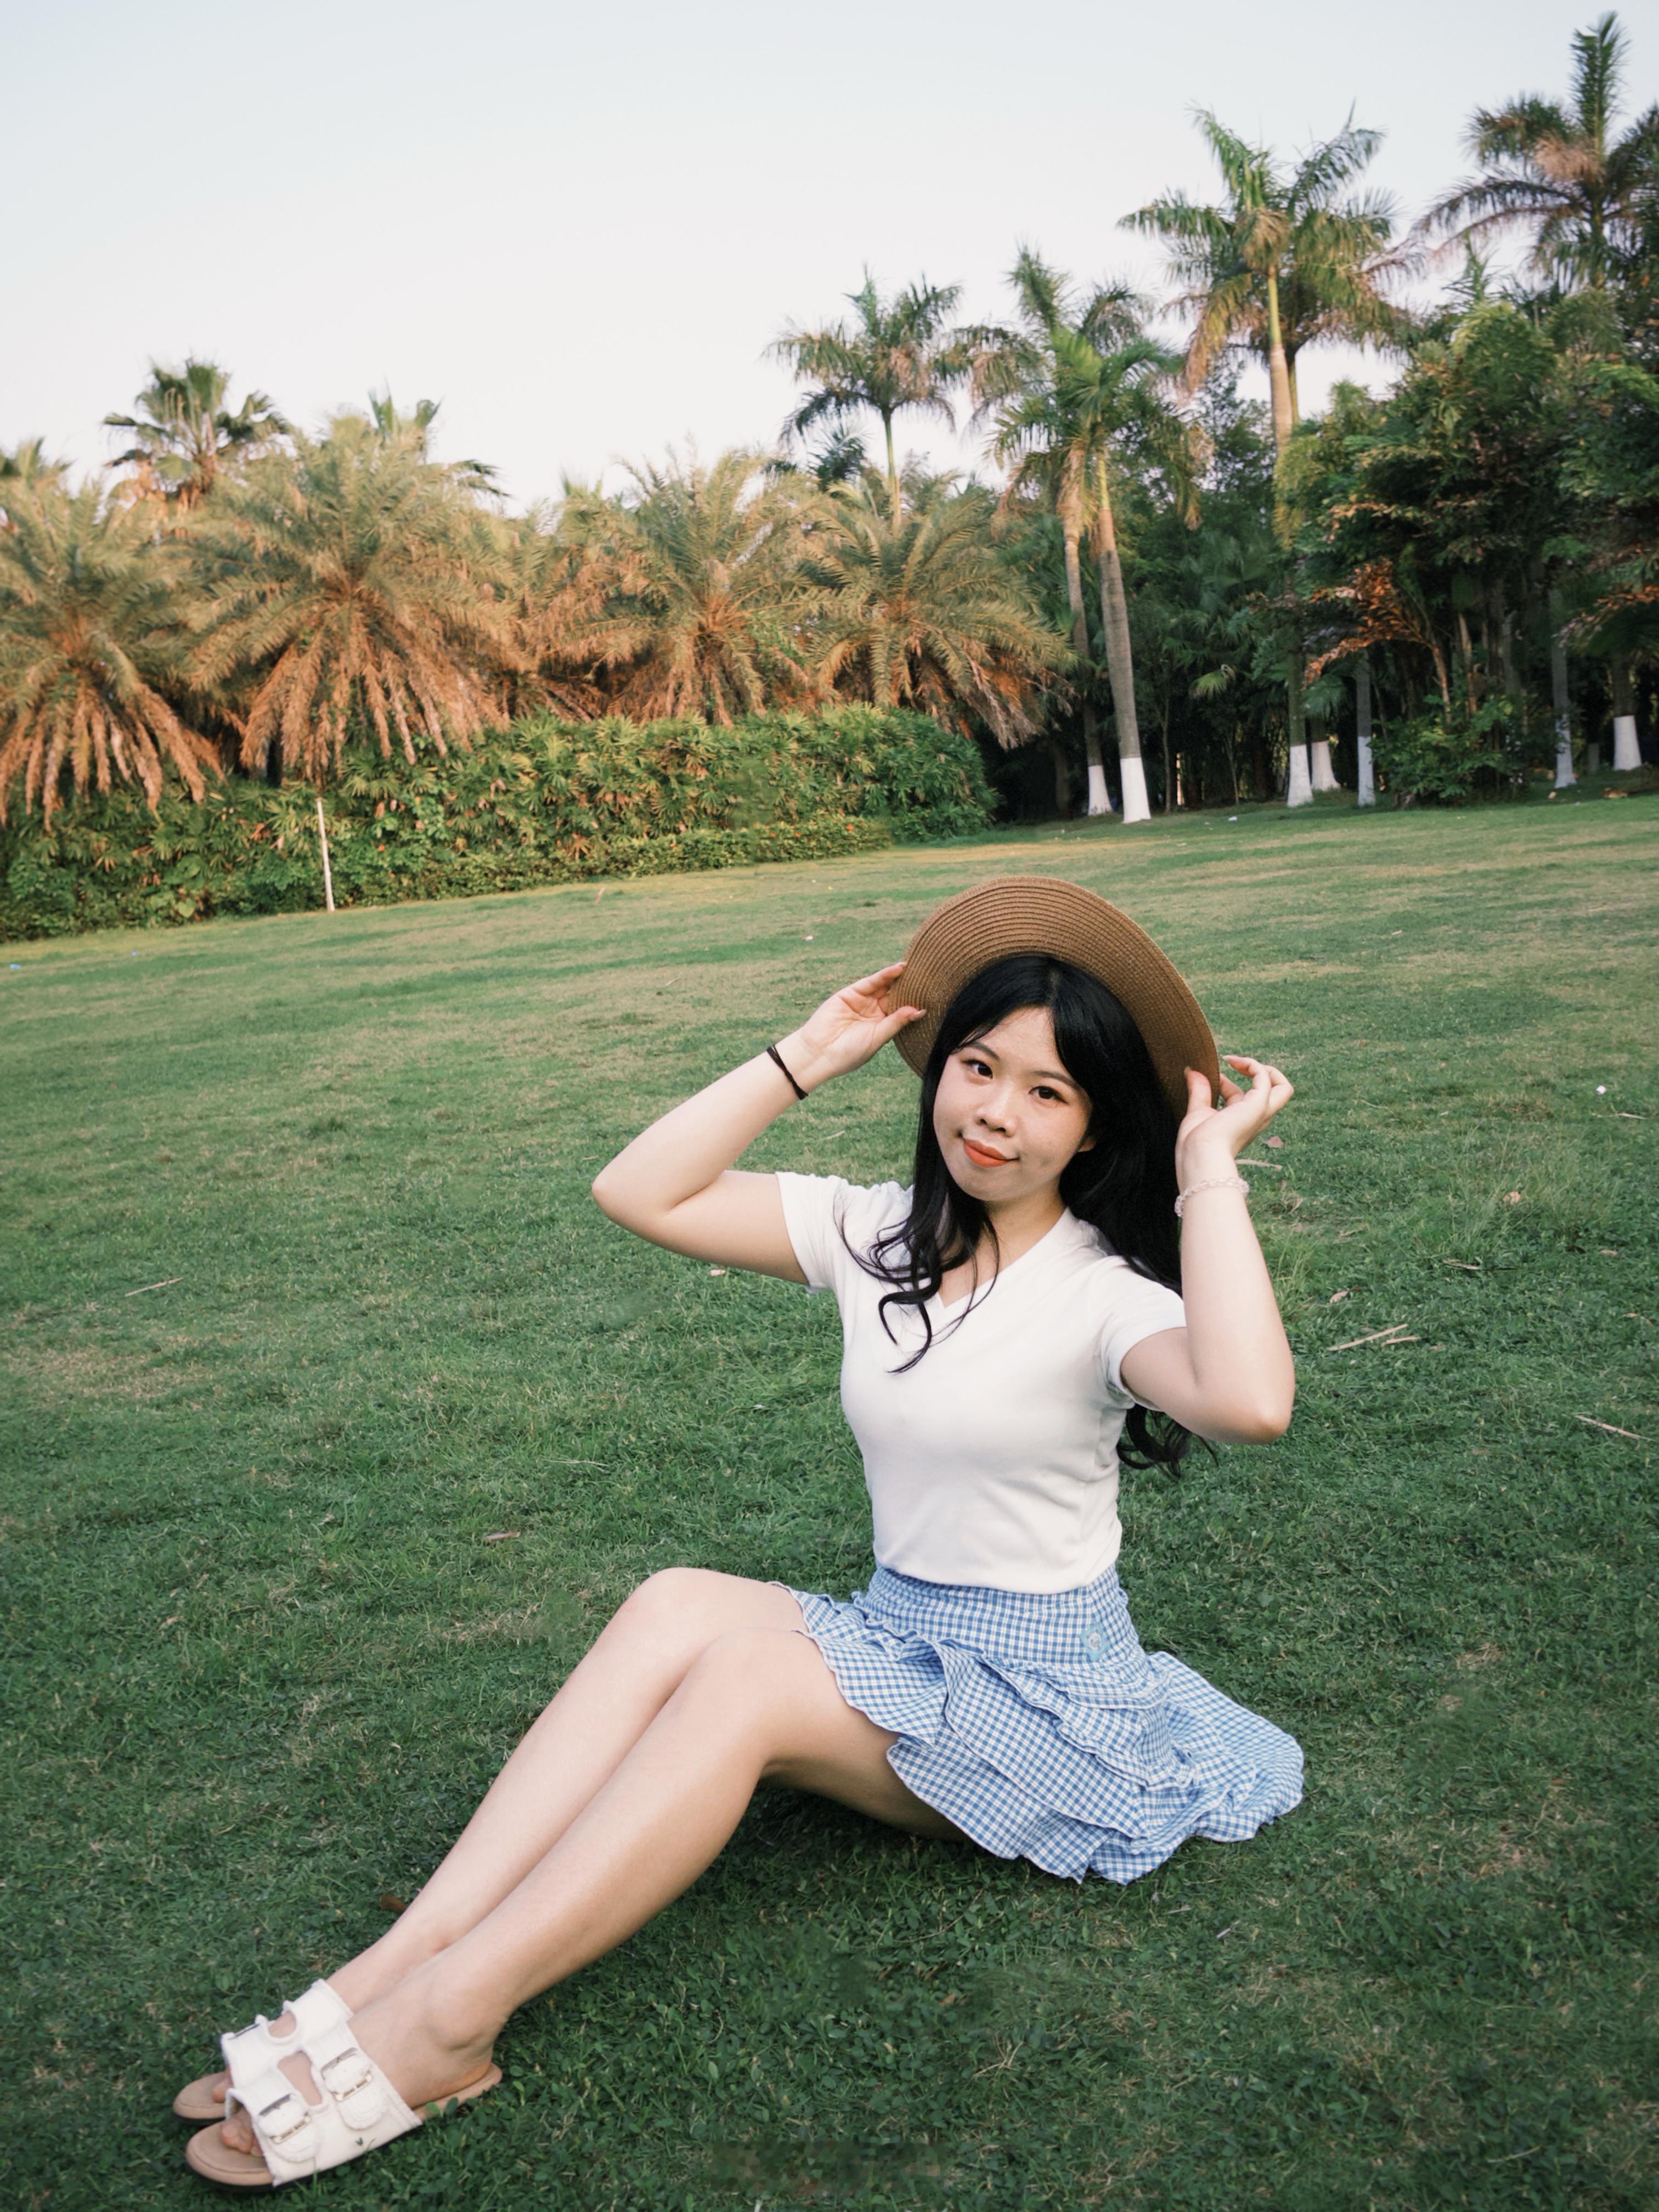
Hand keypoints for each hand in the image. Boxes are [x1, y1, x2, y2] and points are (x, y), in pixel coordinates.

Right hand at [779, 962, 923, 1089]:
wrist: (818, 1053)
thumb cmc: (849, 1053)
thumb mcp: (877, 1038)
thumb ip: (896, 1022)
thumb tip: (919, 1010)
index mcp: (882, 1027)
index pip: (902, 1011)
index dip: (916, 1003)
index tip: (934, 996)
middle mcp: (873, 1013)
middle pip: (895, 996)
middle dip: (910, 987)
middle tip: (930, 977)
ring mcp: (862, 1002)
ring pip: (885, 987)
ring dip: (900, 978)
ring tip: (918, 969)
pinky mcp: (850, 993)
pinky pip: (871, 982)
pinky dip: (885, 975)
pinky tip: (900, 969)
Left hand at [1175, 1054, 1293, 1178]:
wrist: (1201, 1154)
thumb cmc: (1197, 1143)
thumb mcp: (1197, 1112)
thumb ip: (1199, 1091)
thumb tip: (1191, 1071)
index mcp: (1241, 1123)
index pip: (1241, 1096)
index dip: (1224, 1083)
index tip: (1203, 1079)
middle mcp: (1256, 1119)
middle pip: (1276, 1094)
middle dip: (1259, 1073)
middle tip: (1234, 1064)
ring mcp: (1260, 1112)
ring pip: (1283, 1088)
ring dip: (1263, 1068)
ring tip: (1235, 1061)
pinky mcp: (1258, 1105)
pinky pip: (1265, 1078)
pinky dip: (1252, 1065)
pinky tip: (1233, 1062)